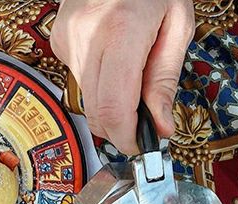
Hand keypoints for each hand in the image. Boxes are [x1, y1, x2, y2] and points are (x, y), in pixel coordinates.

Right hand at [51, 0, 194, 154]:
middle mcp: (86, 37)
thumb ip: (164, 80)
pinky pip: (79, 81)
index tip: (139, 145)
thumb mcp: (177, 24)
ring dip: (110, 104)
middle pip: (95, 112)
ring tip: (129, 76)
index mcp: (121, 32)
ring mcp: (68, 39)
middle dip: (118, 128)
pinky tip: (111, 58)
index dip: (125, 137)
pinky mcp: (59, 40)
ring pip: (86, 100)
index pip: (113, 109)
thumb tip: (159, 127)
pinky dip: (98, 83)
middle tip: (139, 124)